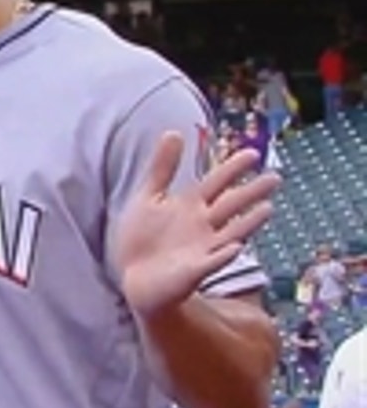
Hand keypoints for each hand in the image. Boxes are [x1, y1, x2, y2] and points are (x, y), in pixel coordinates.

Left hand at [114, 131, 281, 318]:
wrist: (132, 275)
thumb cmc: (142, 237)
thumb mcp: (148, 196)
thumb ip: (161, 167)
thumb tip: (174, 131)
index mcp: (191, 205)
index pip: (216, 182)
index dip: (232, 168)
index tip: (252, 153)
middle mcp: (203, 225)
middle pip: (231, 205)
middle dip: (251, 192)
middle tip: (275, 178)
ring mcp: (201, 249)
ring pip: (230, 233)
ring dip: (248, 223)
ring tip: (267, 209)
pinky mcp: (193, 272)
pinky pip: (210, 263)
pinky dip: (222, 256)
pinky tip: (235, 248)